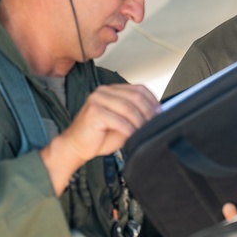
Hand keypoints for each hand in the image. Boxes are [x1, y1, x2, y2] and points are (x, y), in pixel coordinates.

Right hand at [42, 84, 159, 194]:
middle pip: (136, 97)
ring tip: (143, 131)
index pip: (139, 89)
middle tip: (154, 123)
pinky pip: (119, 120)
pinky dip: (129, 129)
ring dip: (139, 122)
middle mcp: (104, 91)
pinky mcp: (93, 112)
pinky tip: (132, 135)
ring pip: (129, 108)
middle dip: (148, 111)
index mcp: (112, 90)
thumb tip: (156, 114)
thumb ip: (136, 115)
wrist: (75, 147)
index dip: (153, 101)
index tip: (160, 113)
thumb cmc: (98, 136)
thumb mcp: (123, 123)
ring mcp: (97, 99)